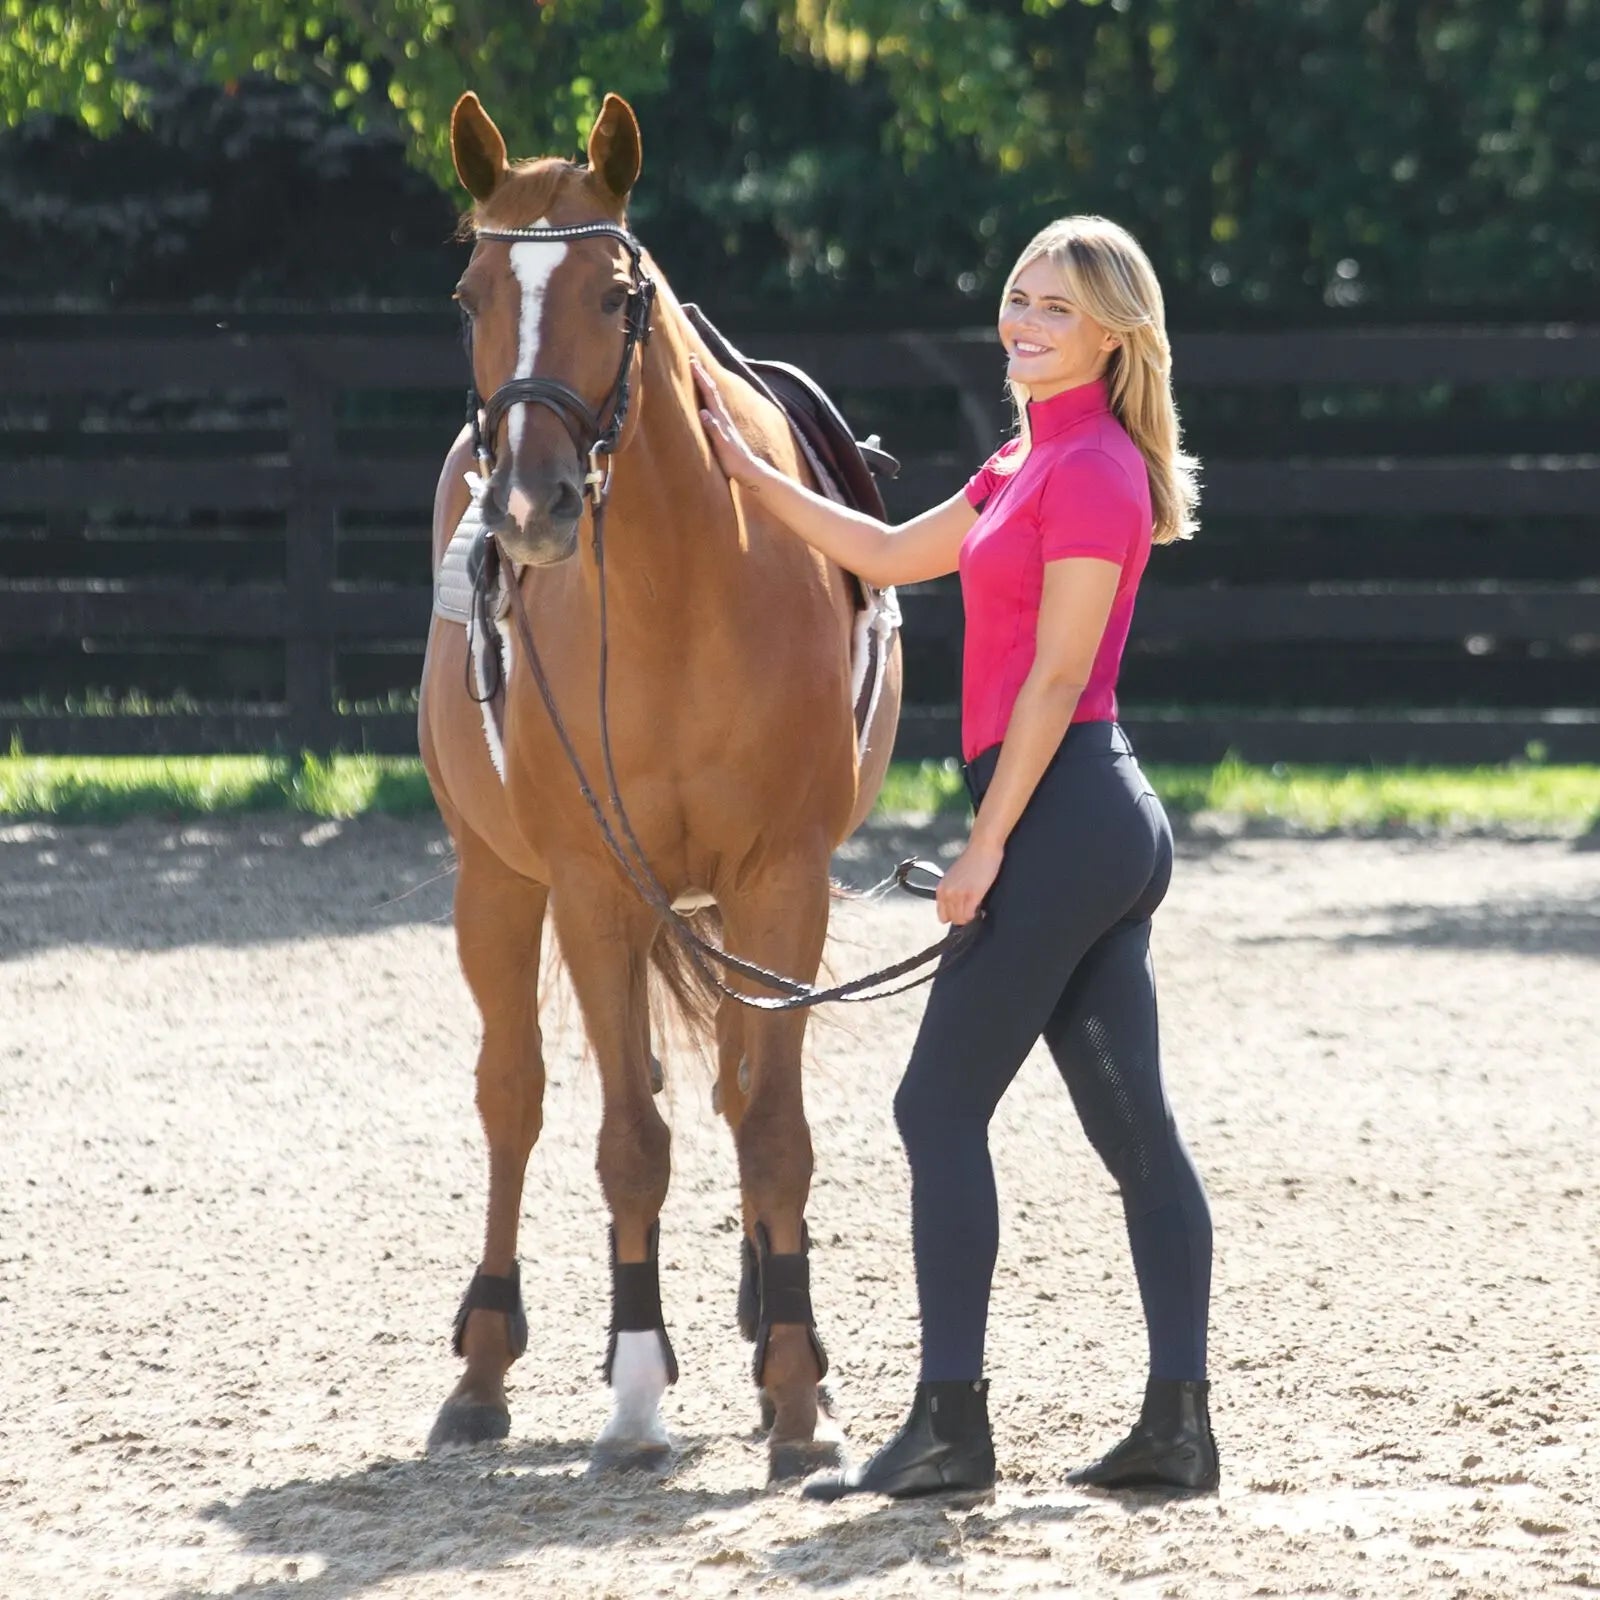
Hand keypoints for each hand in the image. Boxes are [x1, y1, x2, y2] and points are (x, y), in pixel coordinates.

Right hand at [692, 359, 766, 487]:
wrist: (748, 470)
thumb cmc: (733, 460)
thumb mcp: (722, 446)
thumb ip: (713, 429)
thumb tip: (704, 412)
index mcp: (721, 418)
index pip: (710, 393)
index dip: (701, 377)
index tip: (692, 362)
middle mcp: (723, 416)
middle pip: (712, 390)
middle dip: (702, 374)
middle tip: (693, 358)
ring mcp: (724, 421)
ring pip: (713, 396)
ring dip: (705, 382)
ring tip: (698, 371)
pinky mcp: (723, 427)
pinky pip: (713, 406)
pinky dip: (707, 396)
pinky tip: (705, 397)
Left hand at [935, 838, 1002, 925]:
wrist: (982, 848)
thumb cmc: (971, 861)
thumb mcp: (953, 879)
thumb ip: (951, 893)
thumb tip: (955, 908)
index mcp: (941, 890)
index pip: (943, 916)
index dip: (954, 915)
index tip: (962, 911)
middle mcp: (947, 893)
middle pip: (953, 919)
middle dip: (963, 917)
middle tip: (972, 909)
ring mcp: (959, 895)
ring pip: (961, 919)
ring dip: (970, 916)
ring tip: (976, 906)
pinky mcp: (972, 895)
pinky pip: (970, 915)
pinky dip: (975, 914)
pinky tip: (979, 906)